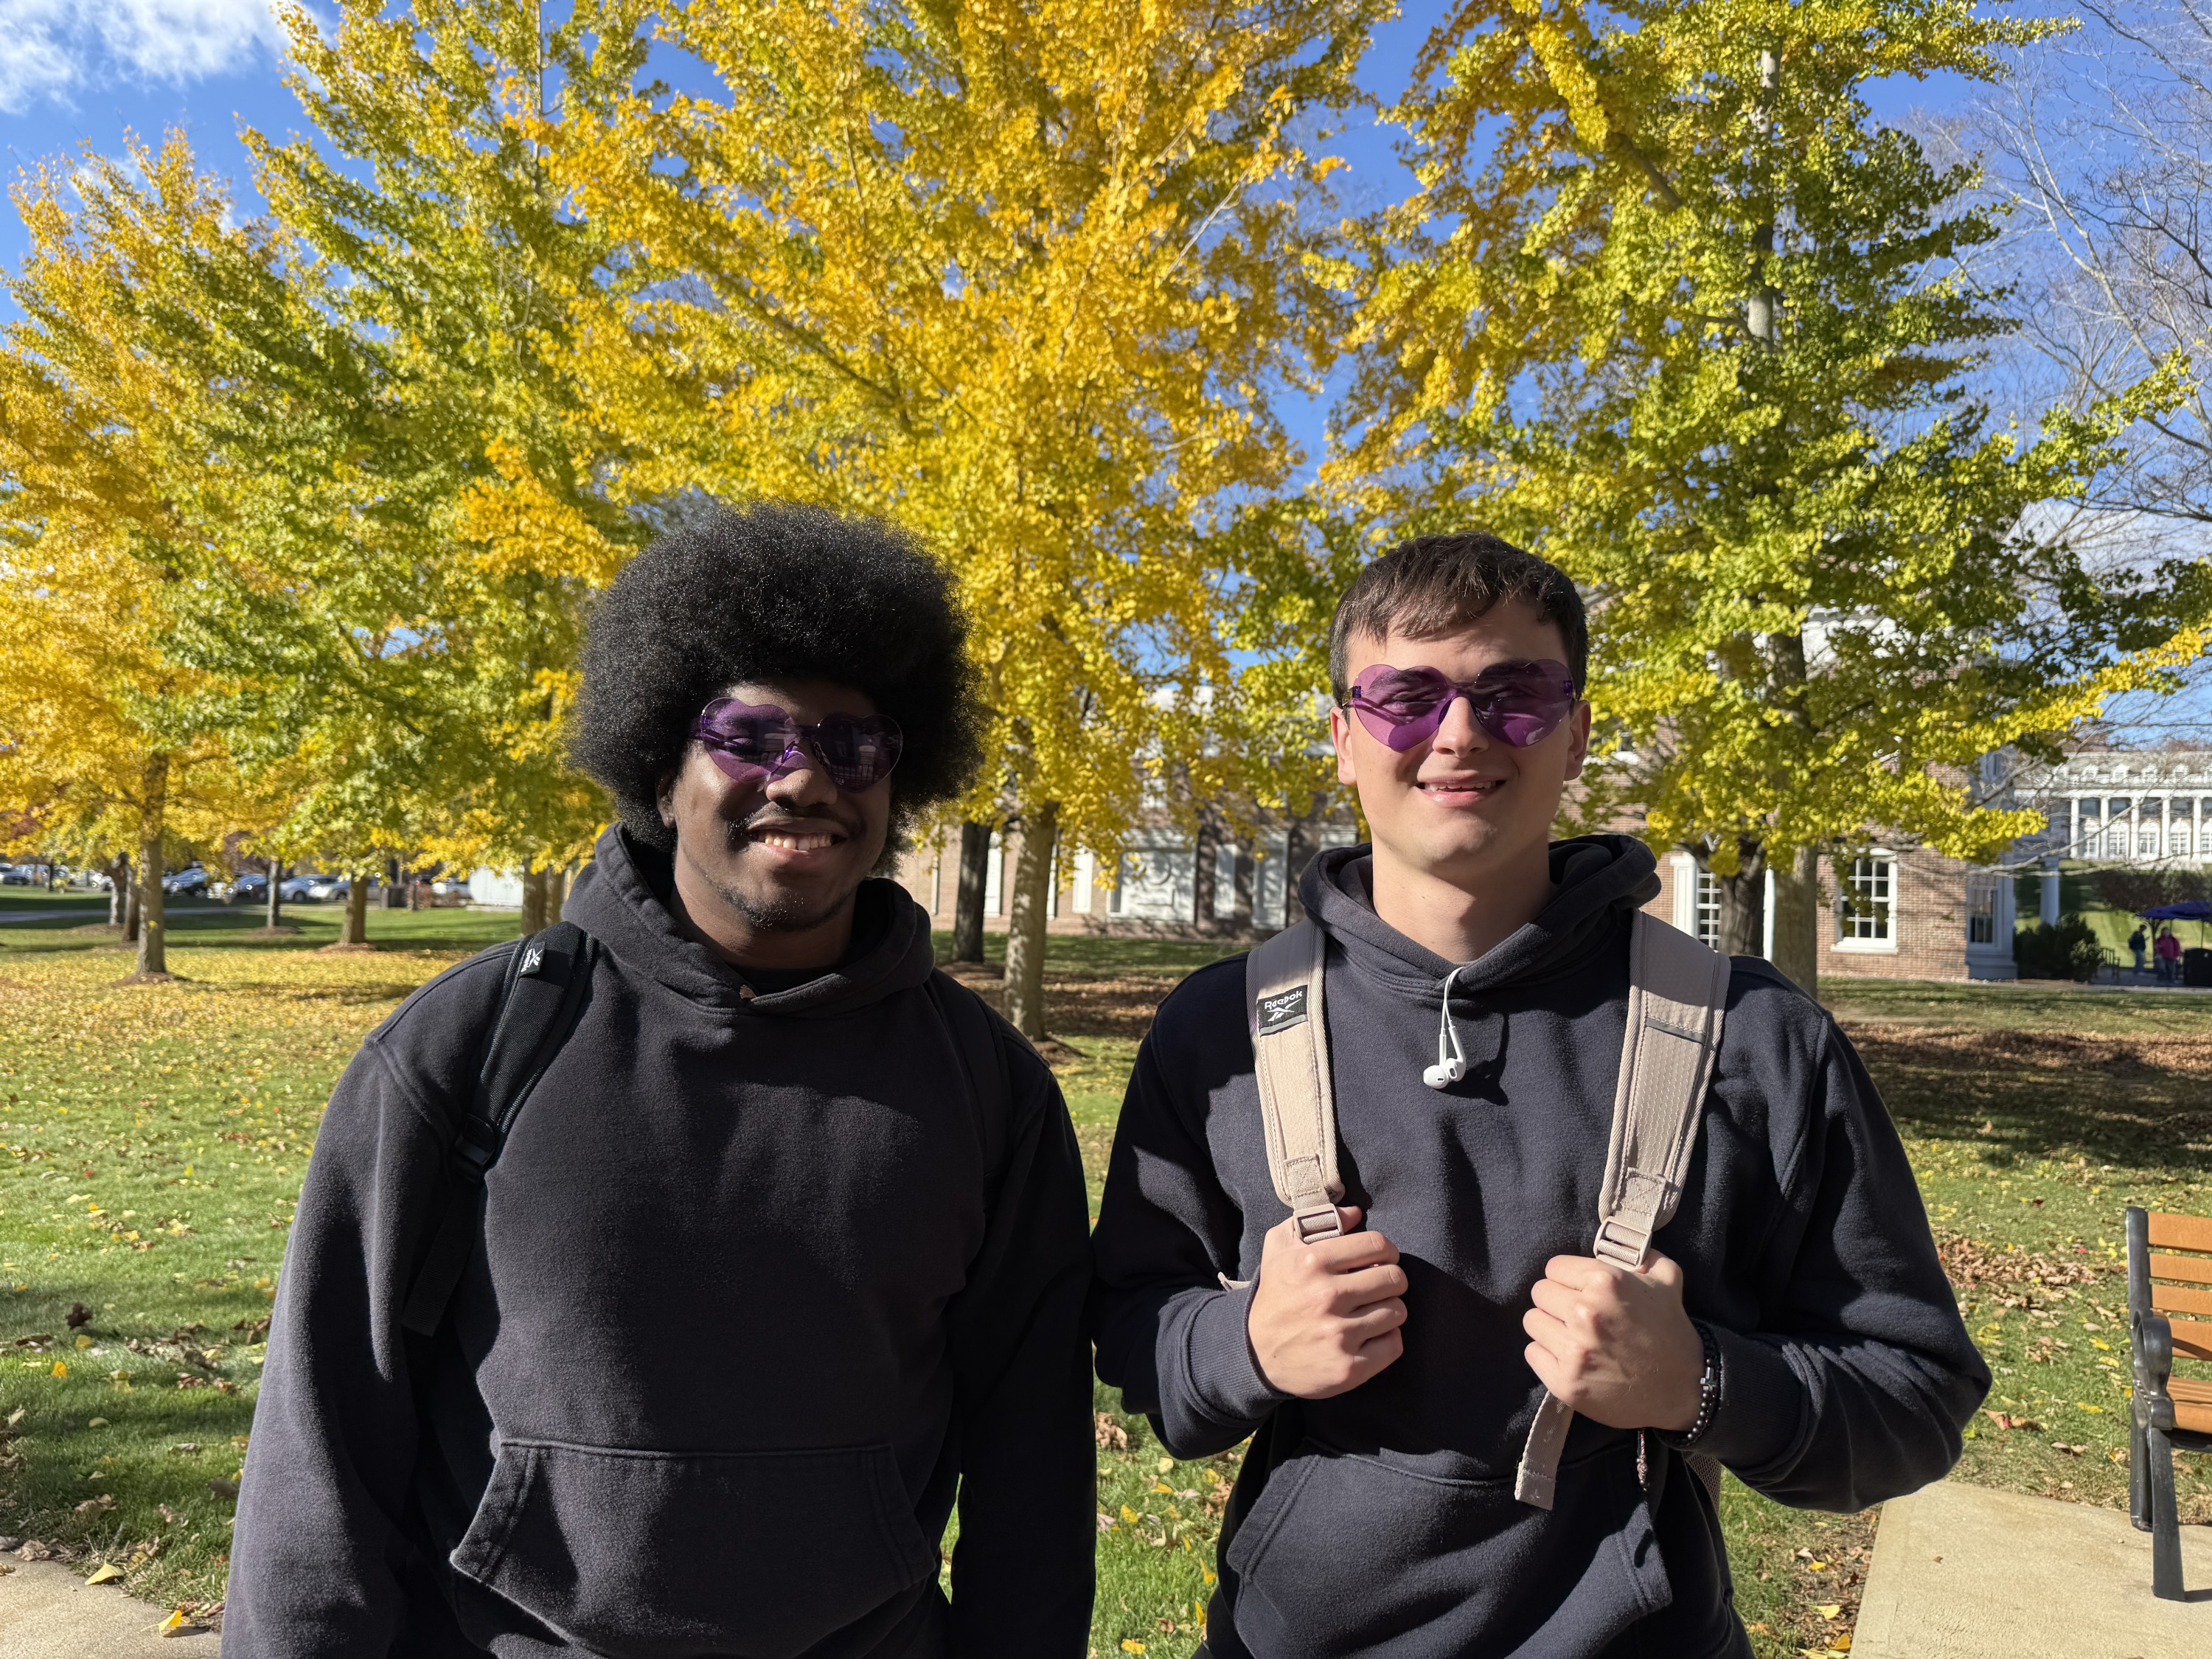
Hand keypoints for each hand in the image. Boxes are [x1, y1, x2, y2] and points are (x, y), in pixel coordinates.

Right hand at [1246, 1206, 1407, 1398]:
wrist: (1254, 1353)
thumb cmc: (1275, 1295)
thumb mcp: (1279, 1248)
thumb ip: (1314, 1220)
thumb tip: (1356, 1213)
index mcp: (1312, 1262)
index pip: (1377, 1244)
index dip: (1387, 1251)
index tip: (1382, 1260)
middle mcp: (1327, 1296)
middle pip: (1394, 1278)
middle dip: (1392, 1281)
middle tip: (1379, 1288)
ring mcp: (1338, 1334)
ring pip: (1397, 1311)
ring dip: (1389, 1311)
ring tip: (1372, 1312)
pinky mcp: (1348, 1367)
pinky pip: (1393, 1345)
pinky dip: (1387, 1340)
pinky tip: (1370, 1336)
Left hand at [1522, 1250, 1703, 1431]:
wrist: (1685, 1389)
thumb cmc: (1672, 1331)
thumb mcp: (1667, 1280)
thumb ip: (1643, 1255)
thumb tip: (1622, 1241)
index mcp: (1605, 1282)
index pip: (1553, 1267)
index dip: (1567, 1277)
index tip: (1578, 1288)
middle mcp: (1585, 1313)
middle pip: (1539, 1293)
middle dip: (1556, 1300)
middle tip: (1574, 1313)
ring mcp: (1573, 1350)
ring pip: (1532, 1321)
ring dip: (1549, 1326)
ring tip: (1570, 1334)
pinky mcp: (1565, 1381)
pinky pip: (1532, 1353)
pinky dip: (1547, 1355)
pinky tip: (1569, 1358)